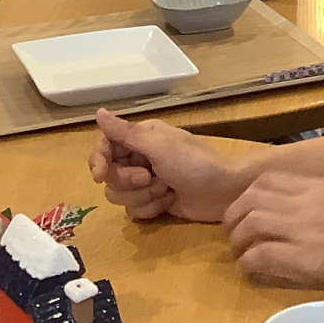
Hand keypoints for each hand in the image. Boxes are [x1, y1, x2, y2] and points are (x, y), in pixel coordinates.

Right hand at [89, 109, 251, 222]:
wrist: (225, 192)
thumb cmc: (195, 163)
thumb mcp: (159, 147)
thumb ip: (126, 133)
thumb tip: (98, 112)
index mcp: (140, 137)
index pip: (105, 145)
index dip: (98, 160)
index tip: (99, 175)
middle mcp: (139, 157)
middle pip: (110, 175)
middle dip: (129, 181)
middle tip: (151, 178)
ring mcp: (146, 181)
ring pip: (120, 195)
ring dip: (143, 196)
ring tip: (166, 190)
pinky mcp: (153, 200)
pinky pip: (134, 209)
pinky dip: (151, 207)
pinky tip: (169, 201)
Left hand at [223, 173, 323, 290]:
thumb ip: (313, 200)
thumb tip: (288, 210)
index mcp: (314, 186)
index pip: (266, 180)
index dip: (246, 195)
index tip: (244, 211)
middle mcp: (304, 202)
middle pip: (251, 199)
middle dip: (234, 217)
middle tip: (234, 234)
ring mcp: (303, 229)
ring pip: (251, 224)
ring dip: (238, 240)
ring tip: (240, 254)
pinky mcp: (305, 257)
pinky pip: (262, 254)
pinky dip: (249, 262)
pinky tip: (250, 271)